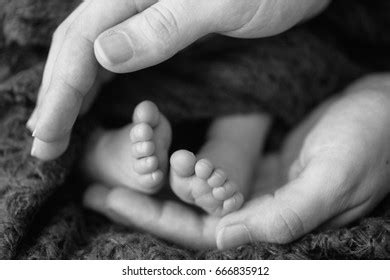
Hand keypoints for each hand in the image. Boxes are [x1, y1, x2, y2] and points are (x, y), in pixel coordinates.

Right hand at [28, 0, 329, 159]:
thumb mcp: (219, 4)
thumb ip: (161, 26)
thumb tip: (102, 54)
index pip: (82, 46)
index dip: (60, 94)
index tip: (46, 136)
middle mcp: (130, 2)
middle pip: (77, 52)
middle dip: (57, 100)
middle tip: (43, 146)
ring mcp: (144, 16)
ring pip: (92, 57)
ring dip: (71, 96)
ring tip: (56, 132)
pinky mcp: (161, 31)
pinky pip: (117, 60)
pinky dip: (98, 87)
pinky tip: (91, 106)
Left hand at [84, 74, 389, 248]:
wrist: (383, 110)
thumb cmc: (369, 144)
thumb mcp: (332, 179)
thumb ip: (284, 215)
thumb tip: (224, 240)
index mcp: (271, 224)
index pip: (201, 233)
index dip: (154, 219)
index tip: (110, 198)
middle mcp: (257, 210)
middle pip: (188, 214)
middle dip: (142, 202)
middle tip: (95, 183)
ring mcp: (255, 186)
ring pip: (194, 191)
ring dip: (156, 180)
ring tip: (116, 166)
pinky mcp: (256, 163)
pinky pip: (210, 167)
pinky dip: (181, 163)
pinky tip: (156, 153)